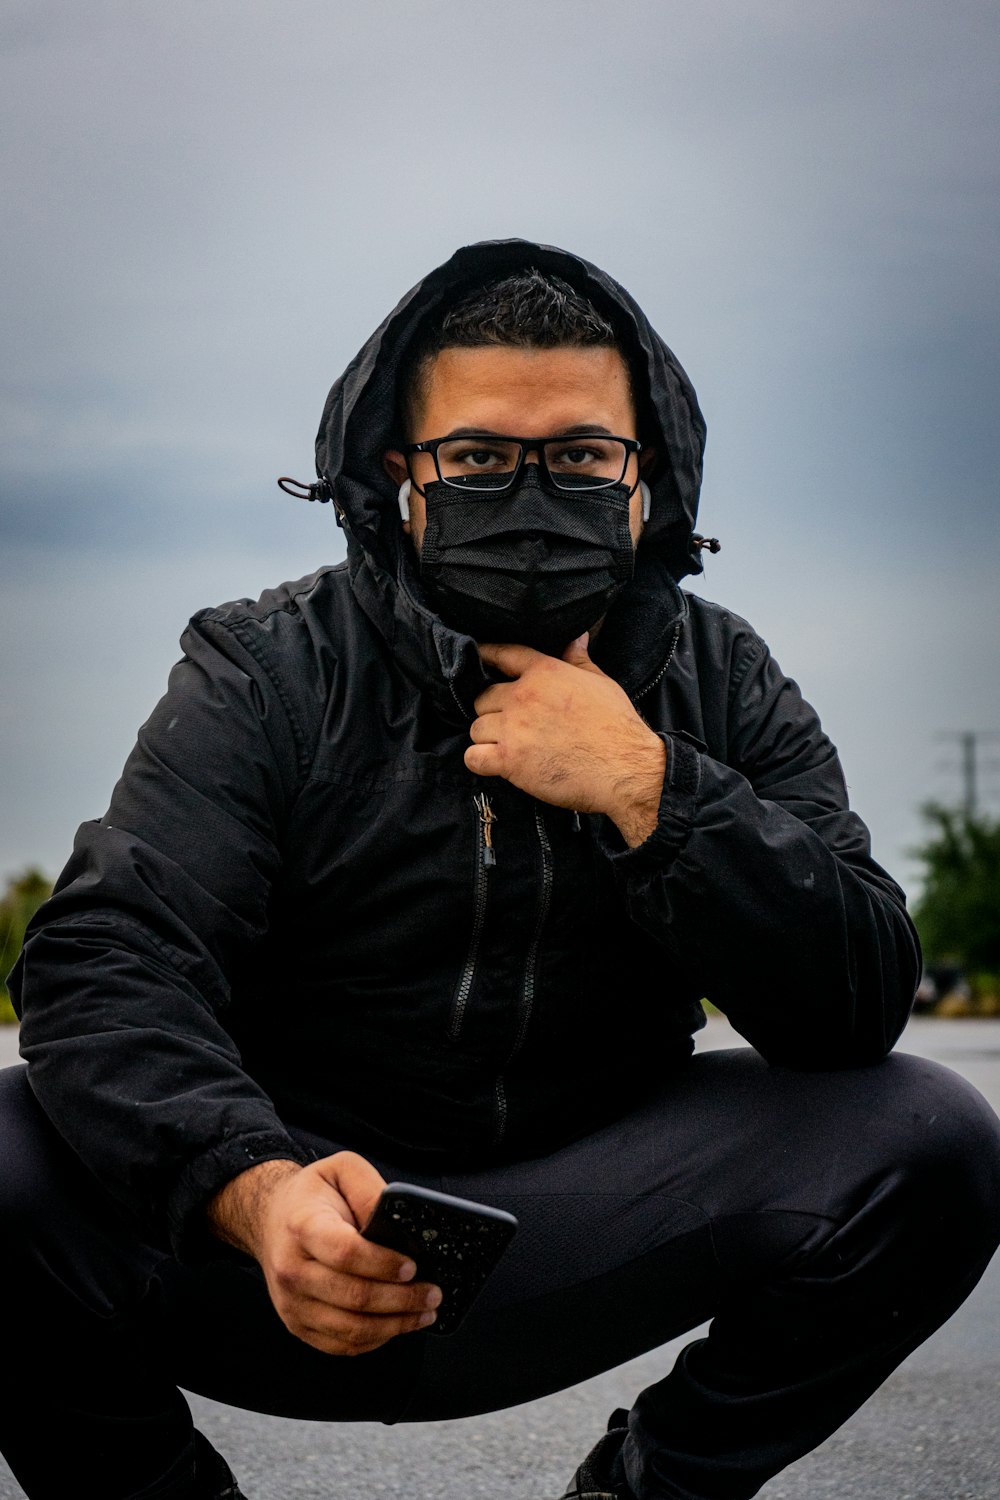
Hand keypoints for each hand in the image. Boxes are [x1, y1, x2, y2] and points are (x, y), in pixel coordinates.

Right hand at [206, 1153, 440, 1354]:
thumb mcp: (342, 1170)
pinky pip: (341, 1344)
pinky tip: (396, 1325)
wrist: (272, 1220)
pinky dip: (375, 1339)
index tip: (413, 1266)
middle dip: (402, 1300)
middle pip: (353, 1297)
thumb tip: (397, 1223)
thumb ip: (370, 1190)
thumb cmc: (312, 1196)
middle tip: (432, 1294)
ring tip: (424, 1314)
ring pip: (350, 1328)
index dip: (383, 1264)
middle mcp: (292, 1269)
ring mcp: (292, 1303)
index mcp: (303, 1226)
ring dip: (394, 1325)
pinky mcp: (297, 1324)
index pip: (346, 1253)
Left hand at [467, 635, 666, 846]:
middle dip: (492, 711)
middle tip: (512, 726)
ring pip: (476, 728)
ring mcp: (513, 728)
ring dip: (488, 739)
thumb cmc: (617, 725)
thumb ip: (579, 660)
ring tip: (510, 747)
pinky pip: (473, 757)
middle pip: (482, 699)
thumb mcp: (601, 683)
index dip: (486, 654)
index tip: (476, 655)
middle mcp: (523, 696)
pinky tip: (495, 764)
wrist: (624, 767)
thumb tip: (578, 637)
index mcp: (544, 672)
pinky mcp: (509, 760)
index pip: (503, 654)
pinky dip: (479, 761)